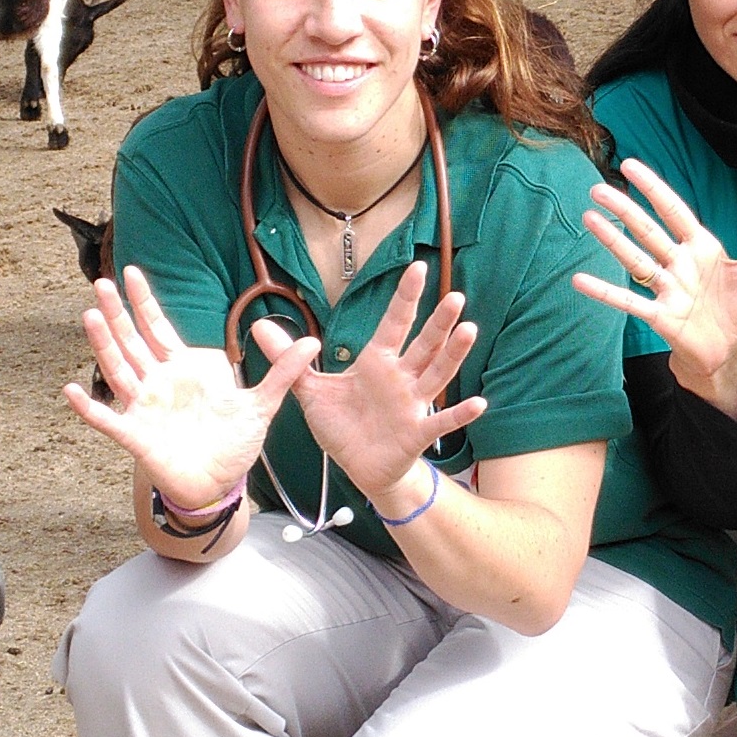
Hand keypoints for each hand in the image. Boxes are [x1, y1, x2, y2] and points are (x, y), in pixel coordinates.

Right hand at [64, 265, 317, 509]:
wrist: (220, 485)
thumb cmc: (232, 445)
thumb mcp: (261, 405)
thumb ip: (281, 373)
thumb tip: (312, 342)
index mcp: (182, 369)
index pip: (158, 328)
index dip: (145, 302)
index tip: (131, 273)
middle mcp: (157, 384)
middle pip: (131, 341)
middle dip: (117, 313)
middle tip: (101, 283)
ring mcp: (144, 408)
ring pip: (118, 370)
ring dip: (103, 345)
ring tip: (91, 317)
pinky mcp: (137, 437)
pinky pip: (109, 421)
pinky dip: (90, 408)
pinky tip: (71, 391)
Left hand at [294, 261, 483, 499]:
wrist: (359, 468)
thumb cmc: (343, 426)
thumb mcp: (310, 390)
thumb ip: (289, 359)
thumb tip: (258, 326)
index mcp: (376, 363)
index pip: (393, 323)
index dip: (406, 297)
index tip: (418, 268)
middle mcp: (401, 378)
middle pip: (424, 344)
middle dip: (439, 322)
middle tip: (455, 296)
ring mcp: (412, 405)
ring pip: (437, 374)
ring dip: (454, 354)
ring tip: (470, 330)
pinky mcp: (417, 433)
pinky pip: (441, 422)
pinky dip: (459, 414)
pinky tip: (479, 403)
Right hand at [575, 159, 736, 405]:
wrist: (728, 350)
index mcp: (701, 248)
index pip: (674, 211)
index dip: (654, 188)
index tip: (631, 164)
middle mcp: (679, 264)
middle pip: (647, 230)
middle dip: (624, 208)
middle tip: (597, 186)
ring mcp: (667, 289)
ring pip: (635, 259)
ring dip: (612, 240)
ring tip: (589, 218)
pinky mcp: (661, 316)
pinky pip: (630, 302)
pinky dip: (605, 292)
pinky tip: (579, 282)